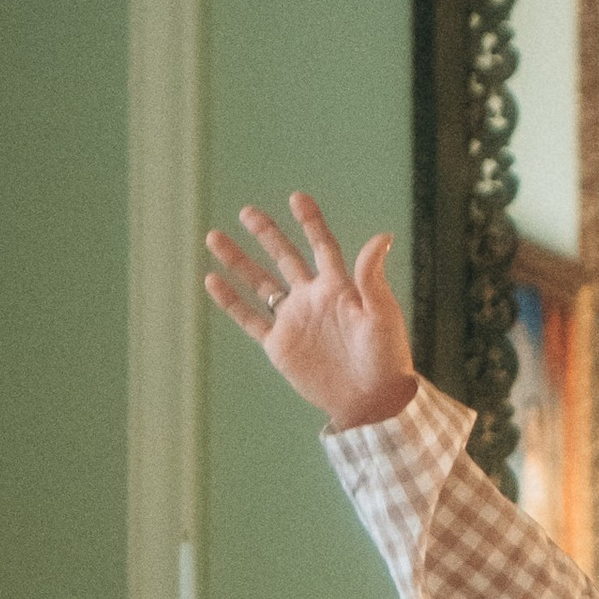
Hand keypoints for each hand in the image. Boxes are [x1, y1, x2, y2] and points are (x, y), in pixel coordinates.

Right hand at [204, 194, 415, 430]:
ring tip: (214, 237)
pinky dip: (230, 300)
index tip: (297, 197)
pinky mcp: (280, 345)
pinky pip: (249, 318)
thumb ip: (372, 277)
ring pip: (260, 283)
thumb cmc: (386, 358)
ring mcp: (294, 320)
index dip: (310, 222)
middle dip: (267, 234)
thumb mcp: (382, 315)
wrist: (372, 401)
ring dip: (239, 261)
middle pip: (284, 258)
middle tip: (246, 211)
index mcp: (339, 287)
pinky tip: (212, 279)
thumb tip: (382, 236)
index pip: (321, 245)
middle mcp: (313, 298)